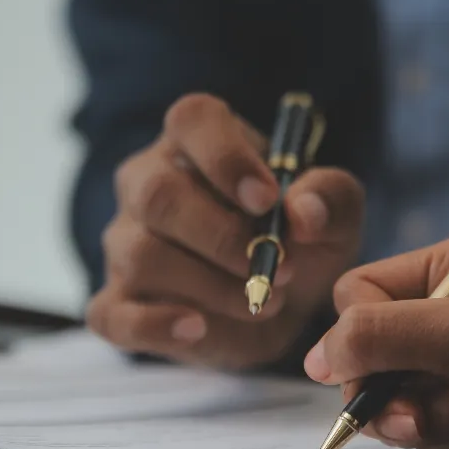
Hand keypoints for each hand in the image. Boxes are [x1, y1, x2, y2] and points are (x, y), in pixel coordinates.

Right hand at [87, 94, 363, 367]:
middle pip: (157, 194)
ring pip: (143, 255)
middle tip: (281, 269)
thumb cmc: (301, 240)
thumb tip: (302, 211)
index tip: (268, 200)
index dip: (226, 157)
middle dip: (224, 238)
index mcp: (198, 142)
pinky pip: (112, 315)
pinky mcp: (119, 303)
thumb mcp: (336, 215)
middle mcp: (148, 183)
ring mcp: (126, 243)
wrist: (283, 305)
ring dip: (213, 287)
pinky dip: (156, 325)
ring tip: (263, 301)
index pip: (192, 120)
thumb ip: (330, 198)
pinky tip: (198, 328)